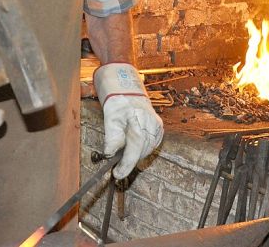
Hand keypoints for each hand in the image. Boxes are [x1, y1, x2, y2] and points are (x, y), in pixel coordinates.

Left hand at [94, 63, 163, 178]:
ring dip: (135, 156)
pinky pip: (151, 146)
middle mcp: (152, 124)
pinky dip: (141, 150)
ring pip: (147, 151)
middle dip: (128, 161)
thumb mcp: (110, 119)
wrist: (130, 93)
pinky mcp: (159, 130)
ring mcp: (158, 127)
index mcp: (139, 120)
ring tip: (124, 152)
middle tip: (117, 166)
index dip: (126, 164)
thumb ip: (111, 137)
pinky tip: (133, 146)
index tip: (117, 174)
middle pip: (141, 151)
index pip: (135, 147)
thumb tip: (109, 154)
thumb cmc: (119, 105)